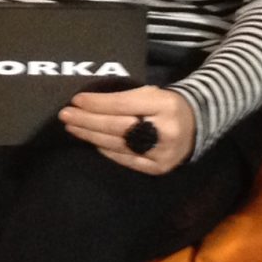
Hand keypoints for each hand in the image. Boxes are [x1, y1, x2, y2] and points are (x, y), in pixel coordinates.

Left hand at [59, 84, 195, 173]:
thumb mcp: (152, 93)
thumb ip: (125, 98)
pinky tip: (93, 142)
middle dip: (88, 121)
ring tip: (72, 128)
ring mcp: (162, 153)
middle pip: (118, 127)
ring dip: (91, 136)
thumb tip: (88, 103)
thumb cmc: (166, 106)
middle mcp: (164, 130)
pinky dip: (107, 151)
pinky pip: (126, 160)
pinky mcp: (158, 168)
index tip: (76, 100)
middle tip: (65, 116)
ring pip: (118, 144)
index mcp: (164, 104)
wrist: (196, 126)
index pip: (123, 104)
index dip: (97, 103)